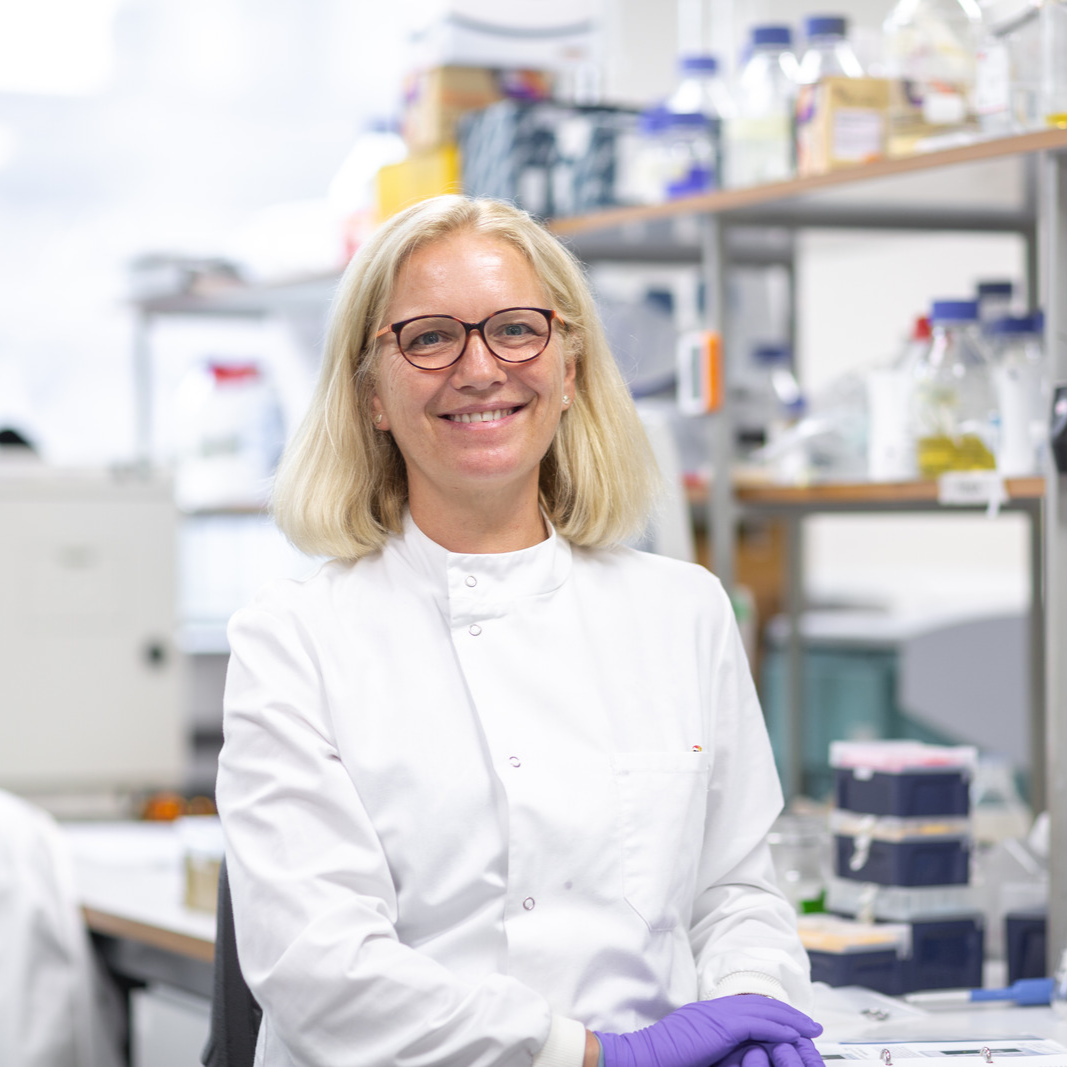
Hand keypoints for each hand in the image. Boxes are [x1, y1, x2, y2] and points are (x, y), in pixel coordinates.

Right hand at [594, 994, 821, 1066]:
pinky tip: (794, 1035)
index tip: (791, 1025)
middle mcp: (716, 1008)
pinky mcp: (722, 1027)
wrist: (644, 1057)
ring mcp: (718, 1014)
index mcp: (709, 1014)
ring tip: (811, 1029)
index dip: (773, 1014)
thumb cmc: (665, 1059)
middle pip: (761, 1005)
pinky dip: (778, 1028)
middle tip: (811, 1025)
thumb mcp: (697, 1051)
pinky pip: (758, 1025)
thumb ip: (718, 1049)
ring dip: (791, 1020)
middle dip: (789, 1015)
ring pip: (764, 1011)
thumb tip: (740, 1056)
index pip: (748, 1008)